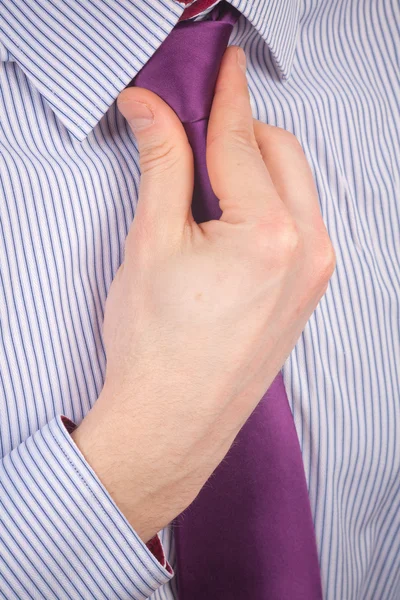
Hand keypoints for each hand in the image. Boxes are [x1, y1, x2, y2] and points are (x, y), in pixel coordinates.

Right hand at [71, 46, 334, 542]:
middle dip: (242, 130)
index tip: (224, 67)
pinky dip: (270, 201)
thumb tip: (150, 110)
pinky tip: (233, 214)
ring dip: (257, 166)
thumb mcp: (150, 242)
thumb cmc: (157, 348)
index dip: (226, 95)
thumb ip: (162, 163)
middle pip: (279, 154)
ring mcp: (314, 275)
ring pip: (294, 187)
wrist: (172, 421)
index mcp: (270, 233)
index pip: (243, 138)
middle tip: (199, 125)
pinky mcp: (307, 293)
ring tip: (209, 175)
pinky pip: (299, 222)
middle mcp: (307, 251)